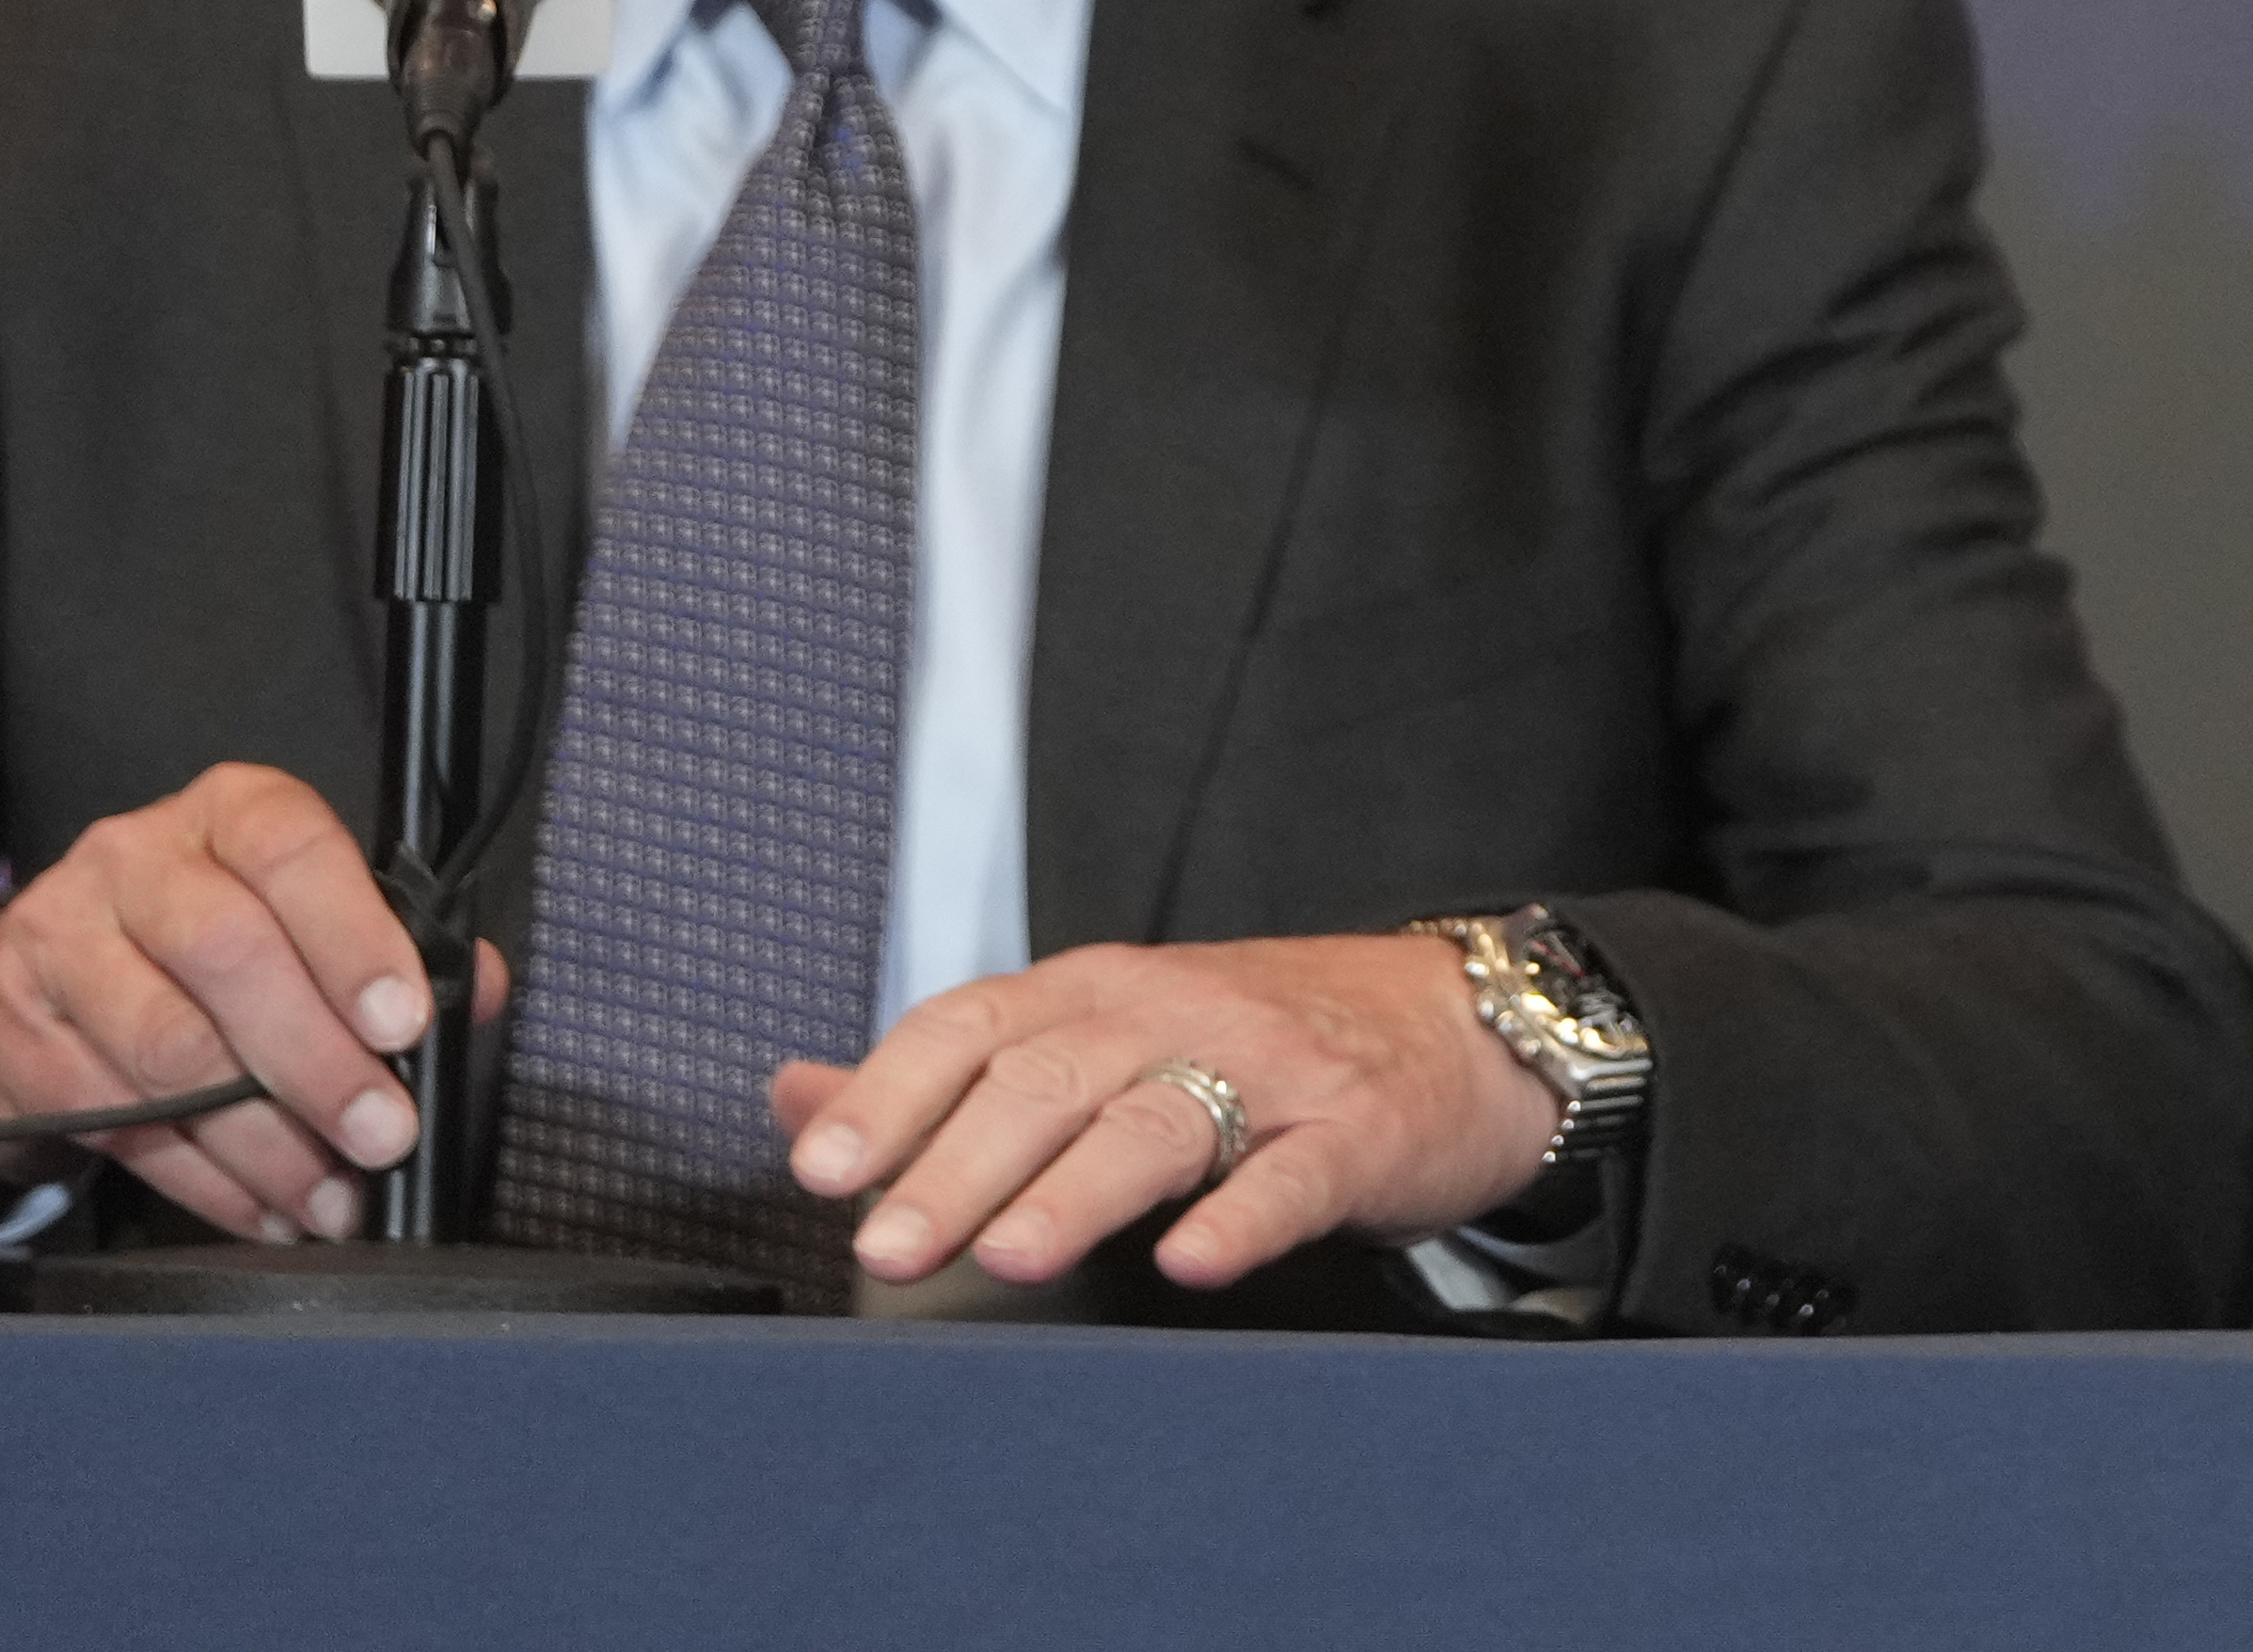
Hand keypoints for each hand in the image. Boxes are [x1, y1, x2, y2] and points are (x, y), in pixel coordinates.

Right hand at [0, 762, 502, 1244]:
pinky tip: (264, 1209)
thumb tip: (476, 991)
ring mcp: (61, 945)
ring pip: (172, 1054)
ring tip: (332, 1197)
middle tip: (382, 1136)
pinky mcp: (16, 1037)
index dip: (353, 936)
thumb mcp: (292, 912)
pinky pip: (121, 1124)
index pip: (291, 849)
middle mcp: (134, 861)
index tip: (403, 1023)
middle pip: (228, 957)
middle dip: (318, 1063)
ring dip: (268, 1144)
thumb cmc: (196, 945)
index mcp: (226, 814)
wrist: (22, 984)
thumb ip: (390, 941)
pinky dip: (207, 1184)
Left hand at [772, 930, 1564, 1291]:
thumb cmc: (1259, 1041)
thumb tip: (793, 1097)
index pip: (971, 1024)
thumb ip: (952, 1071)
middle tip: (888, 1247)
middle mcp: (1172, 1013)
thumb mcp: (1102, 1030)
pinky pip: (1293, 1175)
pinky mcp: (1356, 1129)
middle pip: (1048, 1079)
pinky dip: (1241, 1216)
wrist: (1460, 1021)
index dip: (893, 1094)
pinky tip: (1194, 1262)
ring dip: (1076, 1188)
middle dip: (957, 1164)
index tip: (823, 1169)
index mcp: (1098, 991)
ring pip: (1157, 1120)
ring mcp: (1269, 1068)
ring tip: (1011, 1255)